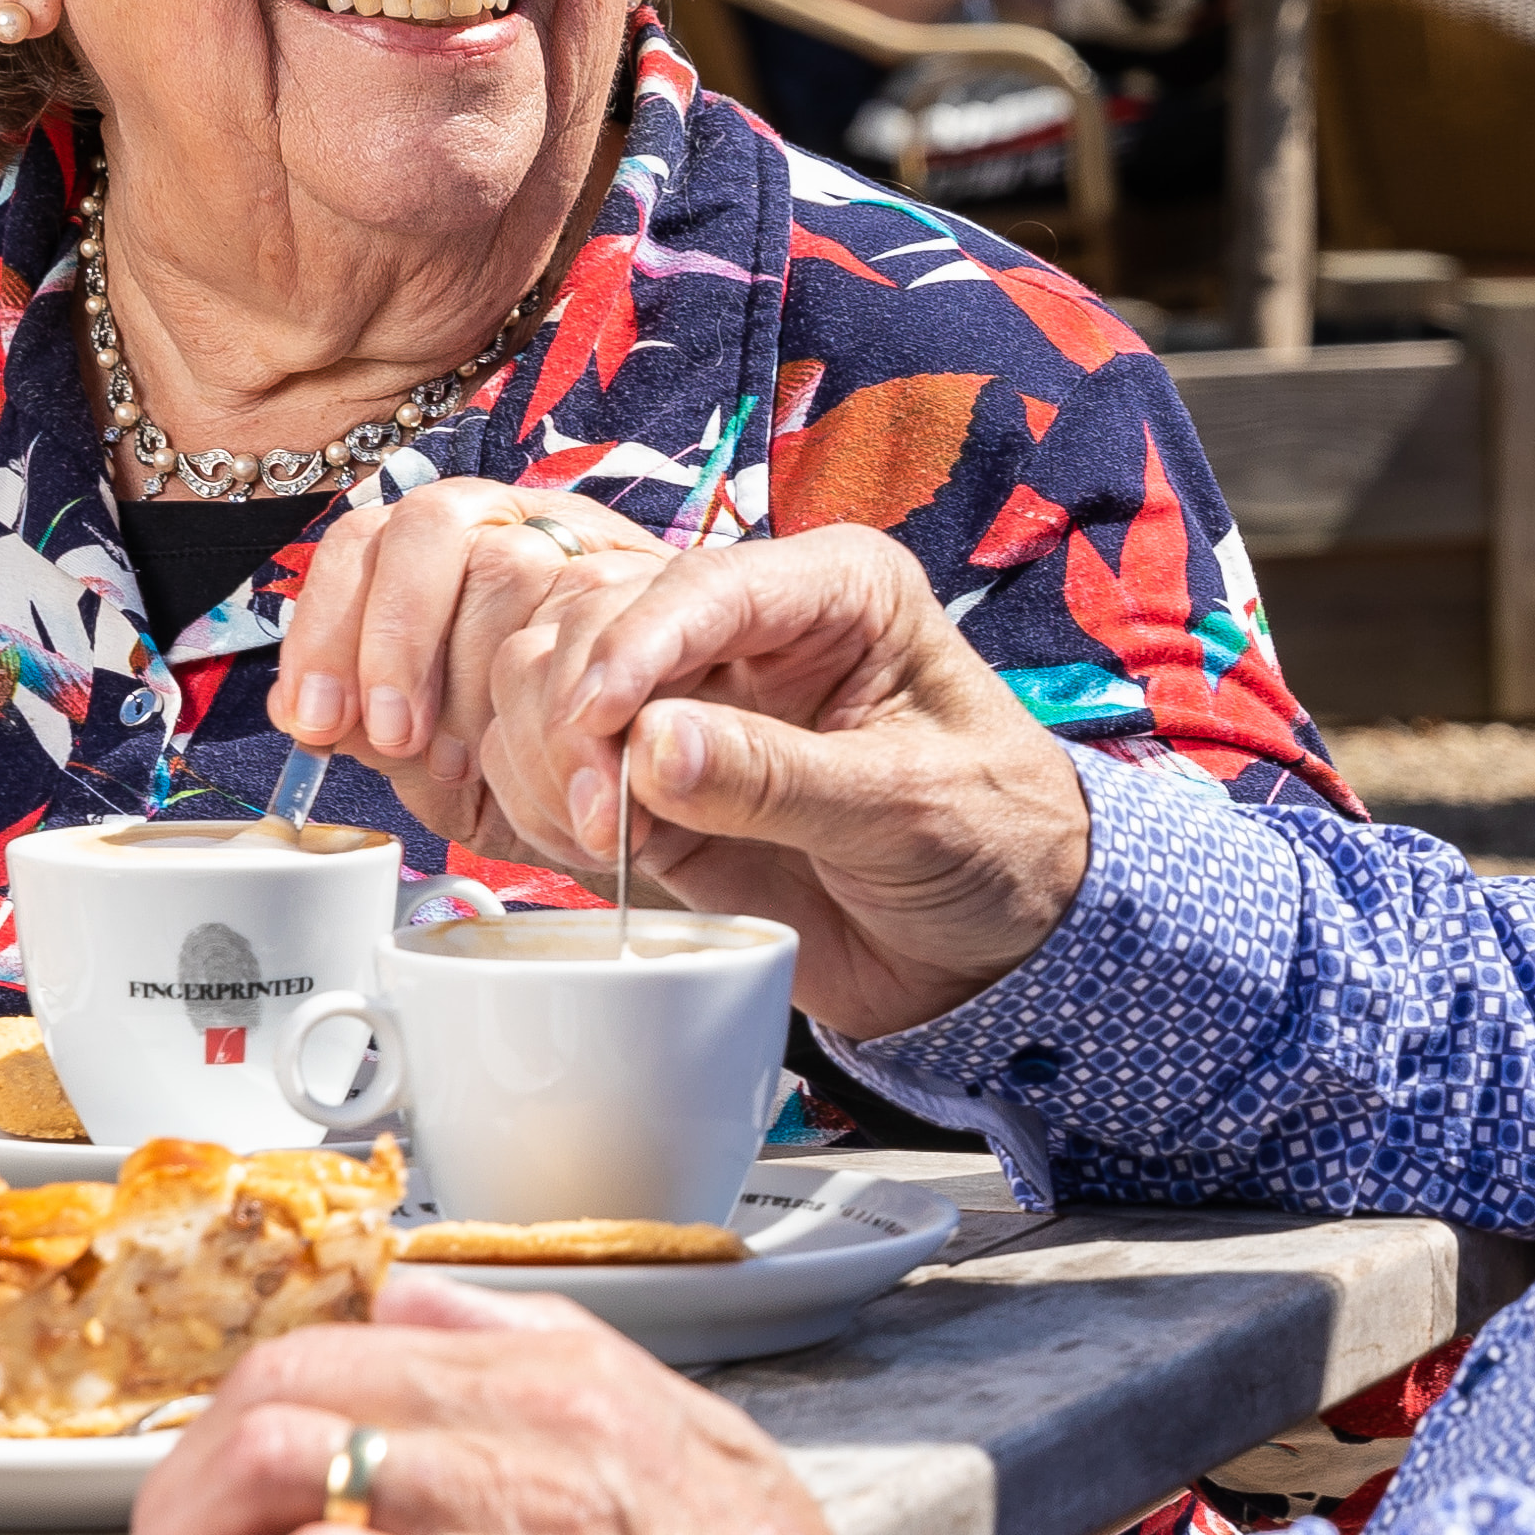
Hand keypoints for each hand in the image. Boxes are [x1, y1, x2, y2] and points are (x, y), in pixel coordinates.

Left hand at [98, 1280, 849, 1534]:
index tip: (204, 1498)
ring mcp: (532, 1513)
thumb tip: (418, 1313)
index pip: (350, 1331)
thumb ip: (555, 1375)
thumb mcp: (690, 1457)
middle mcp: (546, 1415)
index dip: (243, 1410)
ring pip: (284, 1456)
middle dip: (179, 1481)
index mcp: (577, 1370)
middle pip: (286, 1379)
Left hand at [271, 478, 675, 842]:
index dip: (325, 626)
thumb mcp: (457, 779)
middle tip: (400, 737)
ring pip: (504, 556)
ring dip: (476, 666)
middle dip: (391, 638)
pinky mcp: (661, 574)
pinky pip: (600, 593)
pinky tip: (566, 728)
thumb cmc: (558, 785)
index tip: (318, 718)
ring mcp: (585, 544)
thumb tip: (304, 715)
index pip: (358, 548)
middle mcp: (509, 530)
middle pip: (422, 525)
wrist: (677, 809)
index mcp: (441, 565)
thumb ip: (384, 742)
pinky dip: (582, 663)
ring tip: (480, 759)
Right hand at [350, 522, 1091, 1035]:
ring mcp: (693, 702)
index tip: (593, 722)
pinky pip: (552, 764)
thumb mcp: (905, 808)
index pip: (703, 585)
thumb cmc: (991, 844)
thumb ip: (778, 778)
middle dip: (576, 716)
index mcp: (837, 592)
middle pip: (598, 620)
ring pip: (549, 679)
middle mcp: (750, 630)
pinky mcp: (654, 781)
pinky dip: (543, 801)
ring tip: (602, 840)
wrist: (990, 949)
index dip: (632, 648)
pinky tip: (588, 850)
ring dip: (547, 758)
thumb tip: (650, 749)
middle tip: (603, 820)